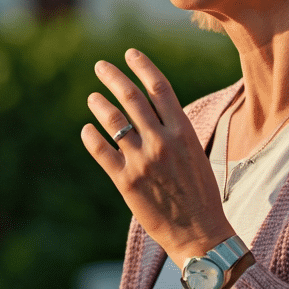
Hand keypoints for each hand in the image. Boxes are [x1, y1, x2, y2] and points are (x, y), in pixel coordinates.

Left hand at [81, 48, 234, 264]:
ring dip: (100, 105)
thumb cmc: (201, 195)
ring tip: (93, 97)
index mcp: (183, 133)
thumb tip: (153, 113)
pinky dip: (91, 137)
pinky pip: (102, 152)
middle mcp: (162, 142)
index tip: (129, 54)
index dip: (143, 66)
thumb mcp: (196, 155)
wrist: (200, 234)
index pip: (160, 88)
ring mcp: (143, 161)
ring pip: (114, 122)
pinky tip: (87, 130)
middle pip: (133, 98)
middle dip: (114, 78)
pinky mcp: (126, 182)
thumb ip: (174, 133)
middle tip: (101, 66)